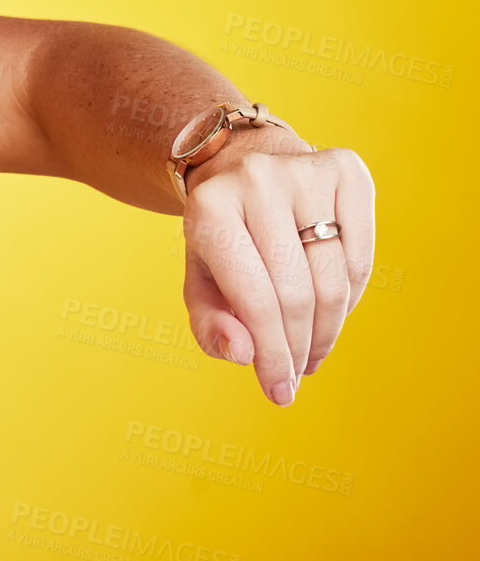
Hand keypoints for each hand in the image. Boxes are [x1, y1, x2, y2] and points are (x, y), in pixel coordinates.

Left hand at [178, 127, 374, 405]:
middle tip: (297, 372)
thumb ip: (210, 324)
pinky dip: (350, 297)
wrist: (243, 168)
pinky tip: (329, 306)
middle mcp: (256, 180)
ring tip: (311, 348)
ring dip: (326, 331)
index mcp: (208, 207)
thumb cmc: (222, 237)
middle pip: (297, 296)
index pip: (254, 300)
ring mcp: (304, 171)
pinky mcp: (347, 170)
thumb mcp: (200, 279)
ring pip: (334, 282)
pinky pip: (362, 259)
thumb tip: (243, 353)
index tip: (280, 392)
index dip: (272, 356)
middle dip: (299, 348)